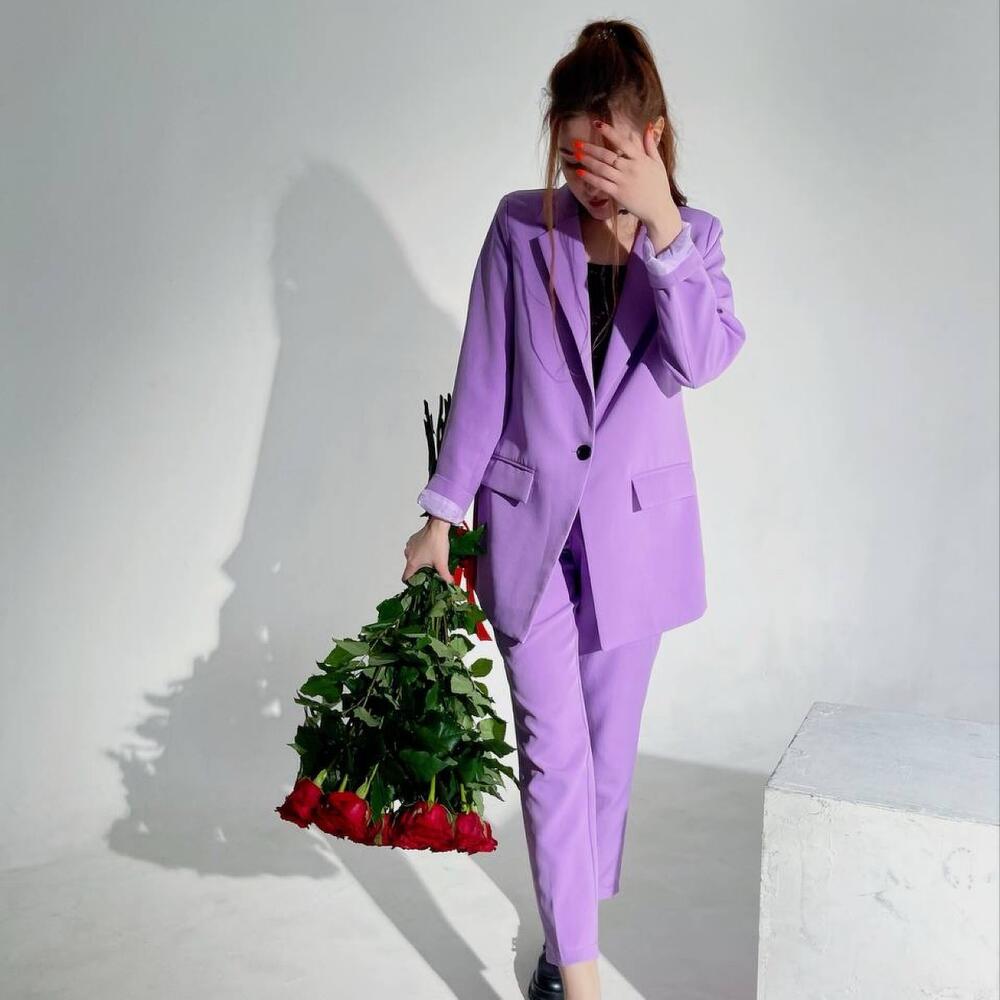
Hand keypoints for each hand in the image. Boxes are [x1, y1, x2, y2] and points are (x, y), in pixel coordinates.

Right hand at [402, 517, 453, 584]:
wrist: (437, 526)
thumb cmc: (437, 542)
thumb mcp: (442, 563)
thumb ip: (445, 576)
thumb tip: (449, 583)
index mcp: (412, 562)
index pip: (405, 578)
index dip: (410, 583)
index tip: (417, 583)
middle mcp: (408, 554)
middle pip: (410, 568)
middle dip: (419, 571)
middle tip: (429, 571)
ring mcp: (410, 546)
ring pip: (412, 558)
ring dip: (420, 561)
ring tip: (431, 560)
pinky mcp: (413, 539)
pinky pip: (414, 549)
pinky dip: (420, 552)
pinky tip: (430, 550)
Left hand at [572, 118, 681, 242]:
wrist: (659, 209)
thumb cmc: (659, 186)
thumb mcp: (658, 163)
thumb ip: (650, 145)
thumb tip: (648, 126)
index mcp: (640, 159)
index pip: (622, 141)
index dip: (609, 132)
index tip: (597, 124)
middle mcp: (630, 168)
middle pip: (607, 155)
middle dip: (591, 148)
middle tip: (576, 142)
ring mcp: (623, 181)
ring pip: (602, 168)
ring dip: (587, 161)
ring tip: (576, 154)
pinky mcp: (618, 194)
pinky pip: (601, 184)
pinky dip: (590, 178)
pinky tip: (580, 172)